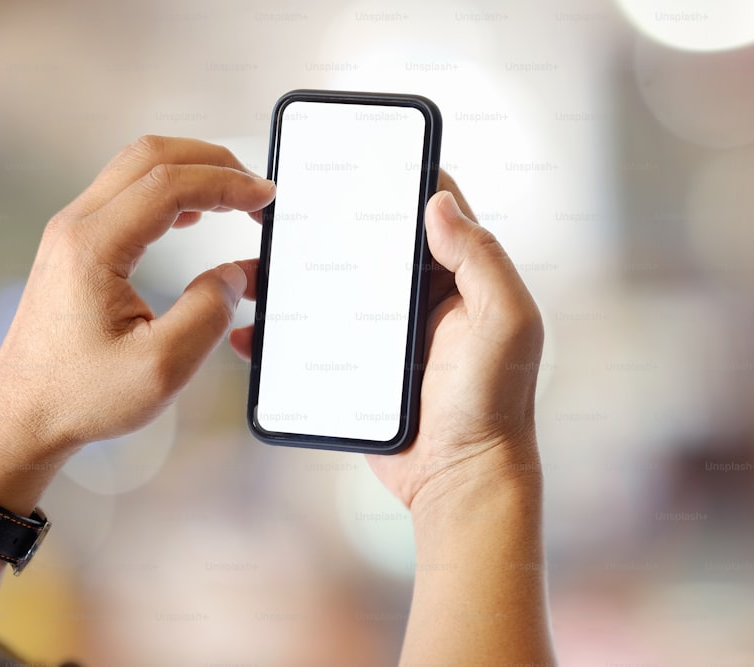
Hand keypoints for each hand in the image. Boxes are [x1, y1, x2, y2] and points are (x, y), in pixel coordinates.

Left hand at [0, 136, 274, 510]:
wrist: (25, 413)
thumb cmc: (78, 395)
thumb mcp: (162, 366)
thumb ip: (208, 313)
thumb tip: (233, 275)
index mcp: (94, 248)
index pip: (170, 186)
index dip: (226, 184)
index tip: (263, 198)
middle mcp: (77, 228)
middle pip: (151, 157)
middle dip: (213, 163)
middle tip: (254, 189)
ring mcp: (73, 233)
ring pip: (137, 168)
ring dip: (191, 173)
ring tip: (233, 197)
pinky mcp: (78, 246)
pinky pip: (128, 193)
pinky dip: (170, 191)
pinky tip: (194, 214)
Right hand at [230, 173, 545, 509]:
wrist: (461, 479)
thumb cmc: (495, 403)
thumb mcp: (505, 323)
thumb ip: (481, 259)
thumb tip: (439, 201)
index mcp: (458, 278)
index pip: (426, 211)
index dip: (393, 181)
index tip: (349, 161)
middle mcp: (420, 297)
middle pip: (365, 246)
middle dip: (324, 226)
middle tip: (276, 209)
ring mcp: (385, 333)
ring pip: (329, 288)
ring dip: (289, 277)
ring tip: (247, 268)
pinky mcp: (356, 368)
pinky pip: (311, 339)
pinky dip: (279, 334)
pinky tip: (249, 332)